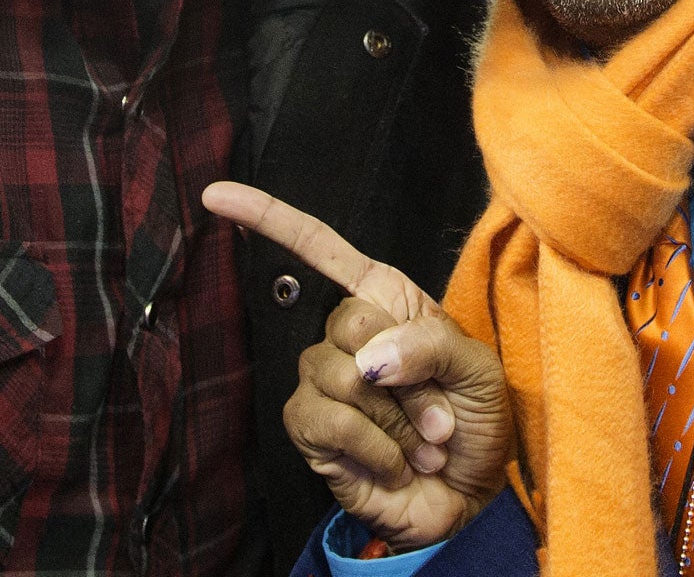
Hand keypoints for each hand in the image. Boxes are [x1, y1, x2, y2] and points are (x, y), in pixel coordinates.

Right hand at [202, 182, 510, 549]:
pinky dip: (374, 447)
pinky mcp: (310, 430)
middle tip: (439, 417)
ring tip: (423, 447)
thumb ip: (431, 344)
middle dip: (409, 379)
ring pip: (341, 376)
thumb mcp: (478, 370)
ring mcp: (322, 382)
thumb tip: (370, 358)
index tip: (215, 195)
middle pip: (348, 322)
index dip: (268, 217)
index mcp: (384, 300)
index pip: (318, 248)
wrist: (470, 498)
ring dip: (398, 421)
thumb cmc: (475, 423)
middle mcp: (346, 335)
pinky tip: (393, 464)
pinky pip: (328, 421)